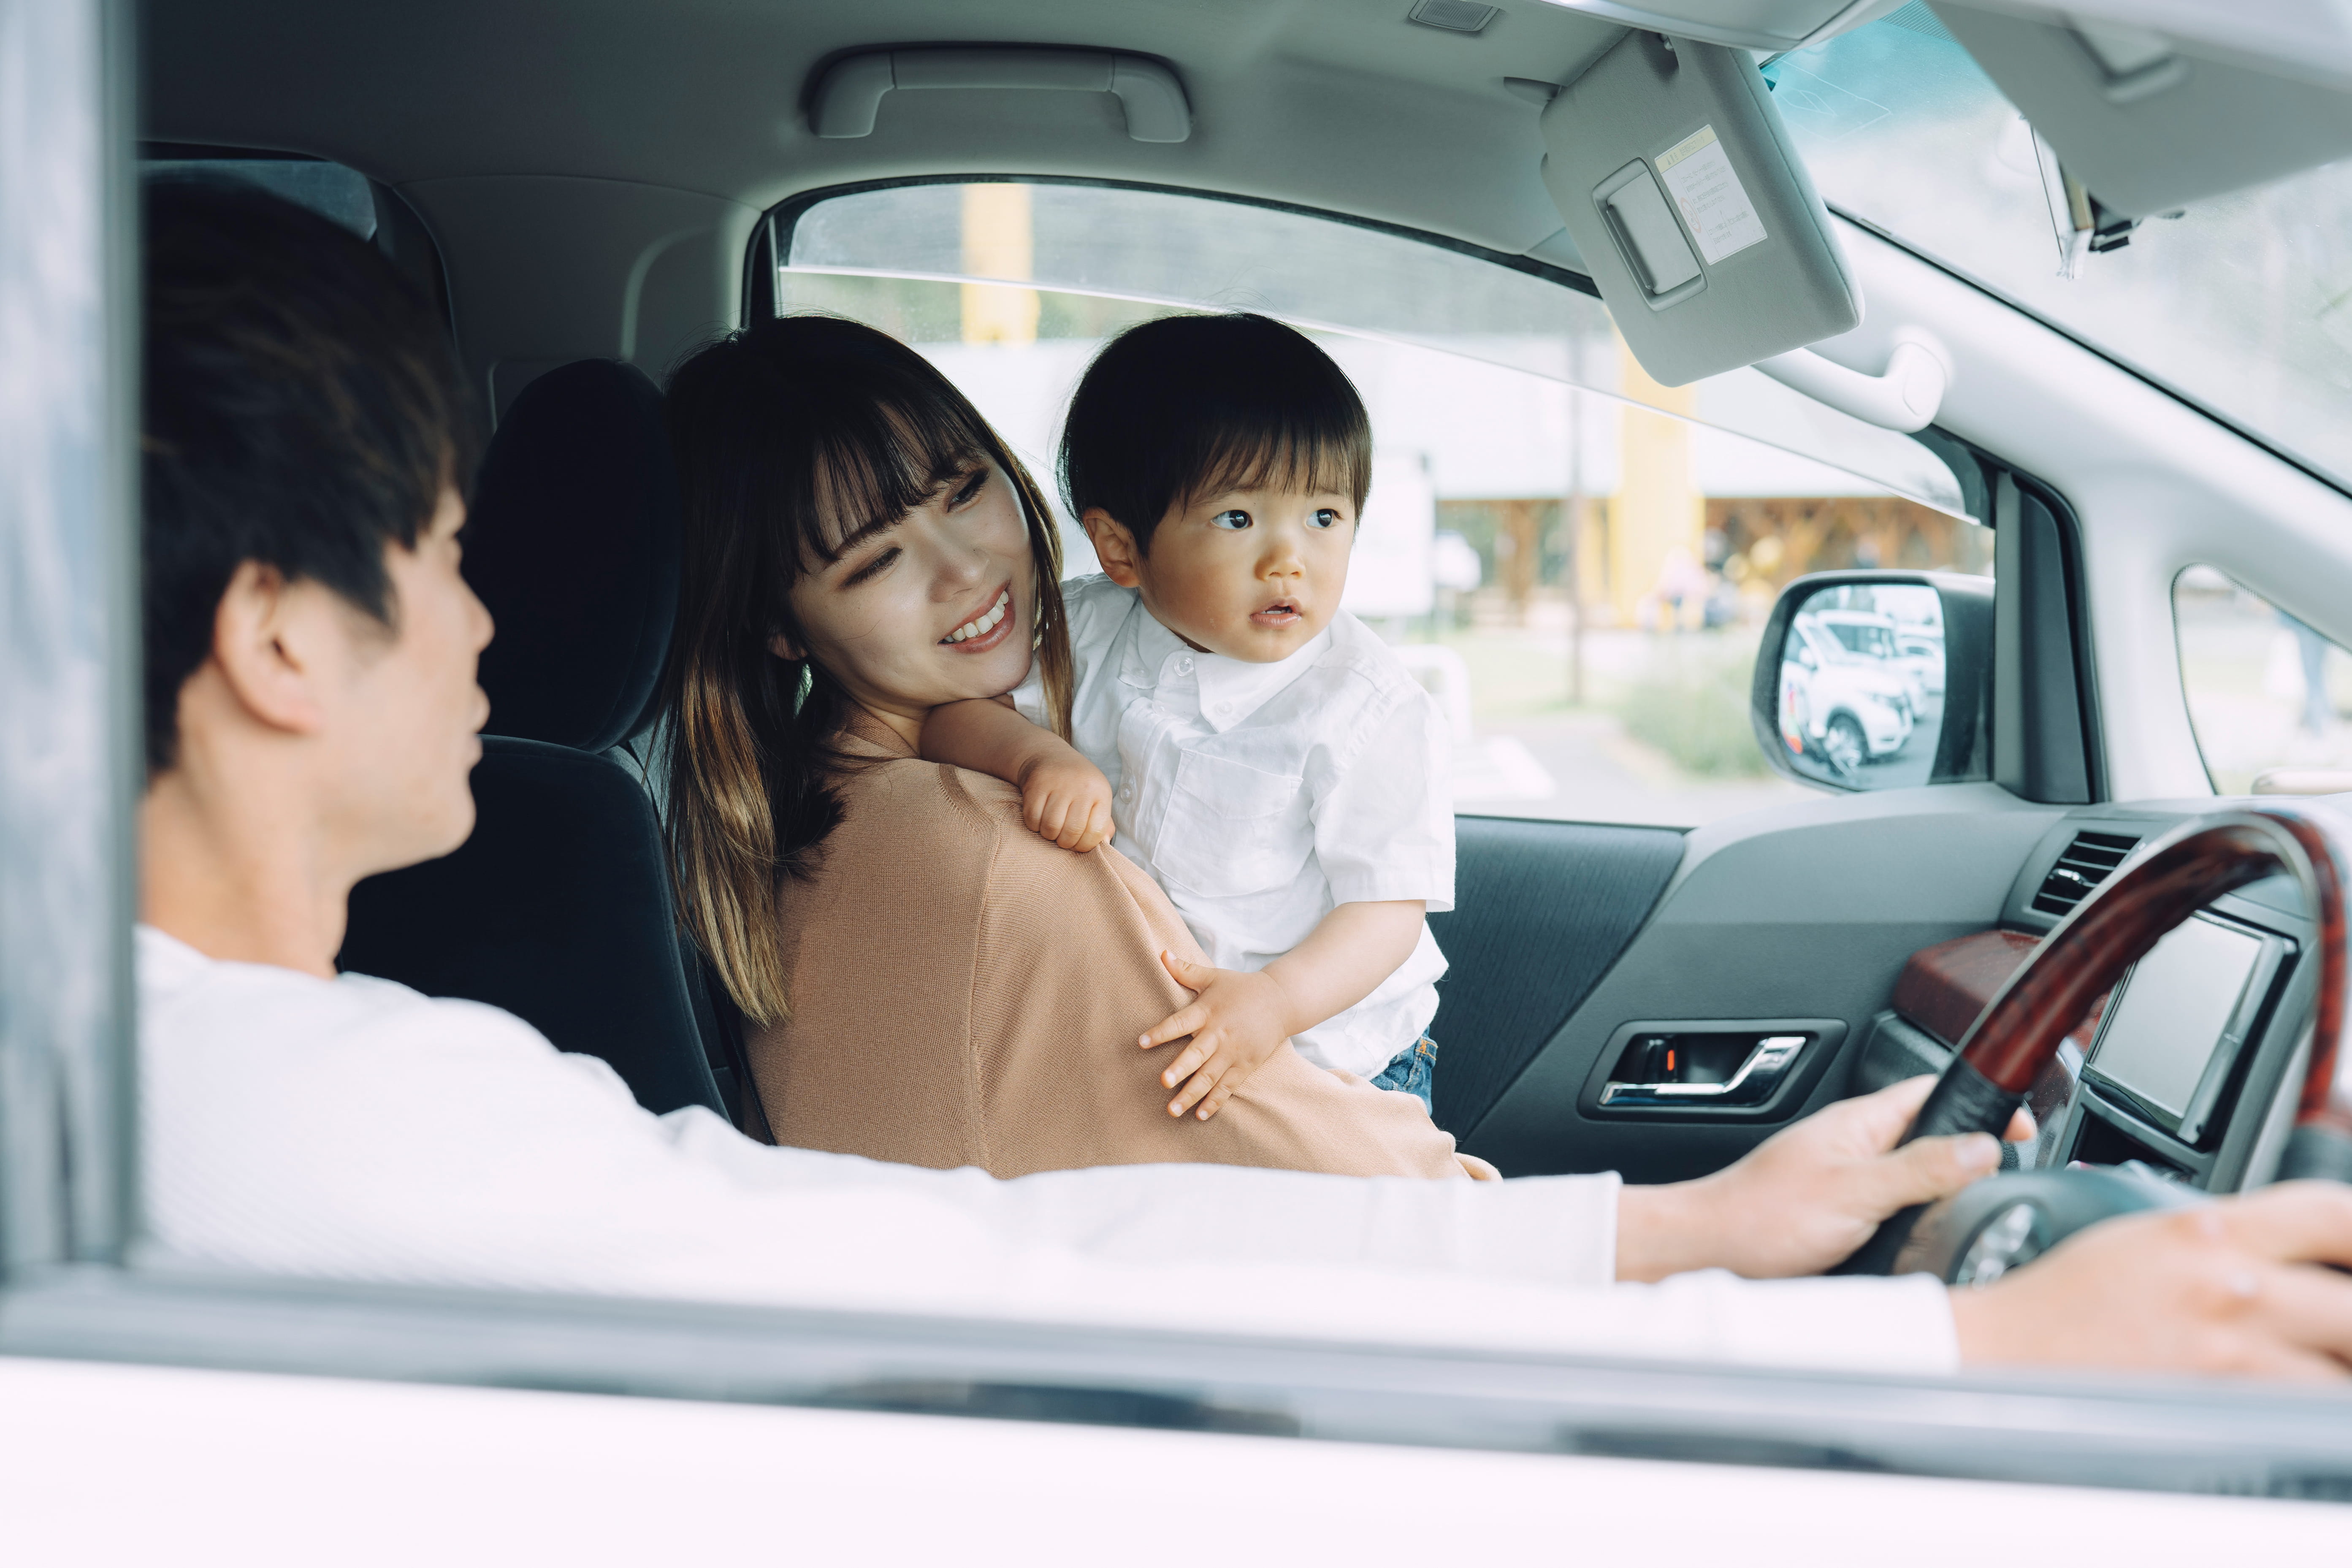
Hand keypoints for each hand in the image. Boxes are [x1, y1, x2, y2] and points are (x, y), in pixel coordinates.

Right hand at [1015, 752, 1112, 851]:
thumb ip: (1104, 823)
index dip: (1085, 845)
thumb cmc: (1077, 784)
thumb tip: (1105, 844)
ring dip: (1048, 834)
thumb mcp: (1097, 798)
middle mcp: (1081, 786)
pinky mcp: (1036, 784)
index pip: (1096, 831)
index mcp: (1100, 792)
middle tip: (1062, 838)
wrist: (1050, 756)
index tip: (1078, 844)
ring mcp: (1058, 784)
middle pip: (1072, 832)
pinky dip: (1034, 825)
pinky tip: (1039, 818)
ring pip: (1050, 827)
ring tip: (1051, 828)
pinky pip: (1032, 818)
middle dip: (1065, 843)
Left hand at [1140, 951, 1293, 1120]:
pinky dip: (1215, 1102)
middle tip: (1163, 1082)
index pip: (1180, 1022)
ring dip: (1192, 1094)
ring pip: (1210, 1077)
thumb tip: (1160, 953)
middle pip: (1197, 1054)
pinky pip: (1228, 1087)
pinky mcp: (1246, 1065)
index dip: (1160, 1032)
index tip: (1141, 1042)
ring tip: (1173, 1110)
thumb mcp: (1213, 976)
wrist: (1281, 1001)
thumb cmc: (1241, 988)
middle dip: (1181, 1068)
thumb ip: (1185, 970)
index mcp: (1207, 1011)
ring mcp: (1234, 1052)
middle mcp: (1219, 1033)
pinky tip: (1200, 1116)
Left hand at [1617, 1076, 2032, 1281]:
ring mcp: (1849, 1181)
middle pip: (1933, 1138)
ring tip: (1972, 1213)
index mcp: (1860, 1123)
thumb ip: (1918, 1168)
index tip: (2022, 1127)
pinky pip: (1894, 1211)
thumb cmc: (1759, 1217)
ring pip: (1915, 1179)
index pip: (1934, 1091)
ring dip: (1942, 1194)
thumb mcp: (1852, 1190)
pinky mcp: (1842, 1216)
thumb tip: (1982, 1148)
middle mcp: (1856, 1146)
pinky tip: (1925, 1239)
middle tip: (2005, 1180)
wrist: (1708, 1253)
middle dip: (1970, 1156)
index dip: (1982, 1103)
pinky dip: (1915, 1222)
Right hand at [1952, 1182, 2351, 1380]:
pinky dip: (2304, 1410)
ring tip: (2319, 1368)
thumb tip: (2299, 1259)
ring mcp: (2229, 1351)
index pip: (2334, 1214)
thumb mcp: (2147, 1232)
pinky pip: (2297, 1416)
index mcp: (2210, 1228)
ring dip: (2335, 1373)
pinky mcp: (2218, 1405)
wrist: (2006, 1349)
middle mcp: (2230, 1285)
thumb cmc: (2065, 1297)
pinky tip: (2288, 1400)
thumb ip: (2227, 1237)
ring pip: (2338, 1377)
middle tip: (2341, 1329)